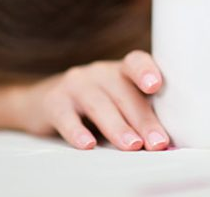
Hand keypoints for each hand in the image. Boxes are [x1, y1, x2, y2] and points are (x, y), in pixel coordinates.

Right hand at [12, 50, 169, 150]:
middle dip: (143, 118)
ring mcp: (77, 84)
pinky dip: (77, 131)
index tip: (155, 86)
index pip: (136, 62)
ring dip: (117, 126)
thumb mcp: (119, 103)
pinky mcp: (54, 101)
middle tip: (157, 142)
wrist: (44, 102)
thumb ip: (140, 115)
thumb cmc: (96, 106)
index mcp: (121, 71)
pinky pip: (66, 116)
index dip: (146, 71)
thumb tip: (165, 144)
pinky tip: (88, 145)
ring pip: (99, 104)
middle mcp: (100, 72)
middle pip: (123, 92)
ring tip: (132, 146)